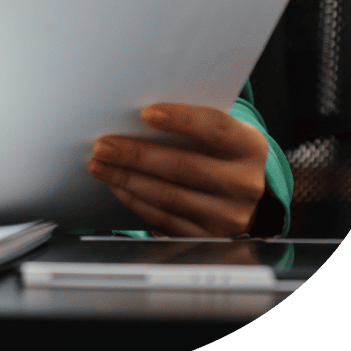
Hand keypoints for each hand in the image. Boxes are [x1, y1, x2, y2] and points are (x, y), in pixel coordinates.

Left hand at [87, 103, 268, 236]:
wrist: (242, 194)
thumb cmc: (218, 150)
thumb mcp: (219, 134)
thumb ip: (190, 123)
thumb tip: (134, 116)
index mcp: (250, 147)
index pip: (215, 128)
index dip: (181, 120)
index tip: (145, 113)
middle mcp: (245, 183)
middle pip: (183, 166)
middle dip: (136, 155)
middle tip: (103, 145)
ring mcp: (229, 216)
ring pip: (168, 196)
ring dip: (127, 179)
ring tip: (100, 164)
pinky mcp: (208, 237)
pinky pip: (163, 218)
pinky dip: (134, 200)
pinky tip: (116, 185)